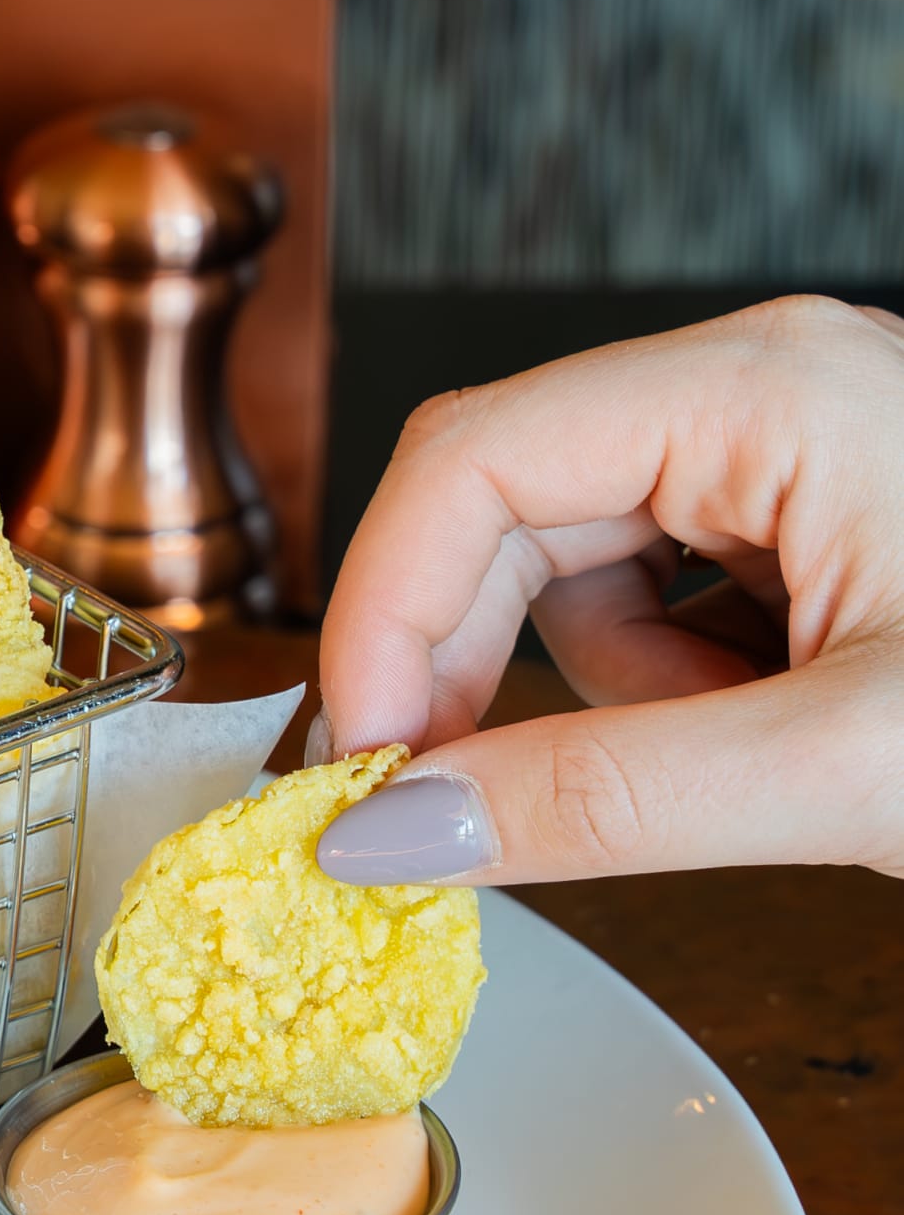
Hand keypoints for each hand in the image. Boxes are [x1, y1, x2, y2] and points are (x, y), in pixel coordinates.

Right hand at [313, 298, 903, 885]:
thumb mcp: (852, 766)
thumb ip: (614, 797)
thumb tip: (394, 830)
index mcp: (766, 384)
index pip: (471, 457)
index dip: (382, 612)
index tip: (362, 761)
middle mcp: (761, 385)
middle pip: (506, 509)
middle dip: (476, 665)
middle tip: (461, 811)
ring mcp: (787, 449)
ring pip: (579, 570)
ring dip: (614, 692)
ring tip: (746, 754)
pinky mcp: (810, 522)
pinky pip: (661, 600)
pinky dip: (681, 692)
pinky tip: (772, 734)